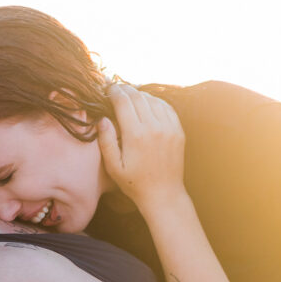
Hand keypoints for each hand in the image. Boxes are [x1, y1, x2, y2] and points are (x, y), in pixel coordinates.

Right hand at [97, 85, 184, 207]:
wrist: (163, 194)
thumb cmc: (134, 183)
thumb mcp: (113, 166)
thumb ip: (106, 141)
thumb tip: (102, 119)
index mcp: (136, 135)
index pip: (123, 102)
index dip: (114, 91)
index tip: (107, 88)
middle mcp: (154, 128)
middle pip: (138, 97)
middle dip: (125, 89)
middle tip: (116, 88)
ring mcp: (169, 128)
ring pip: (153, 100)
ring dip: (140, 94)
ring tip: (130, 94)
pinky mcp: (178, 131)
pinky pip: (167, 108)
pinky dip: (156, 101)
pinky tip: (148, 102)